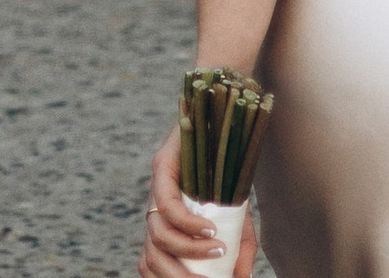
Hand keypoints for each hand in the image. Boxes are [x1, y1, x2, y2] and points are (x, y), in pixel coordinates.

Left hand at [139, 125, 255, 275]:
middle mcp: (154, 212)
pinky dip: (189, 224)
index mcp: (165, 228)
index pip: (151, 265)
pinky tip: (212, 229)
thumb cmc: (229, 175)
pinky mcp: (161, 167)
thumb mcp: (237, 219)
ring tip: (219, 251)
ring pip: (157, 236)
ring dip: (188, 252)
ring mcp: (155, 189)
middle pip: (150, 258)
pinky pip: (168, 205)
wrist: (225, 124)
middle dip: (177, 277)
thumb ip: (238, 249)